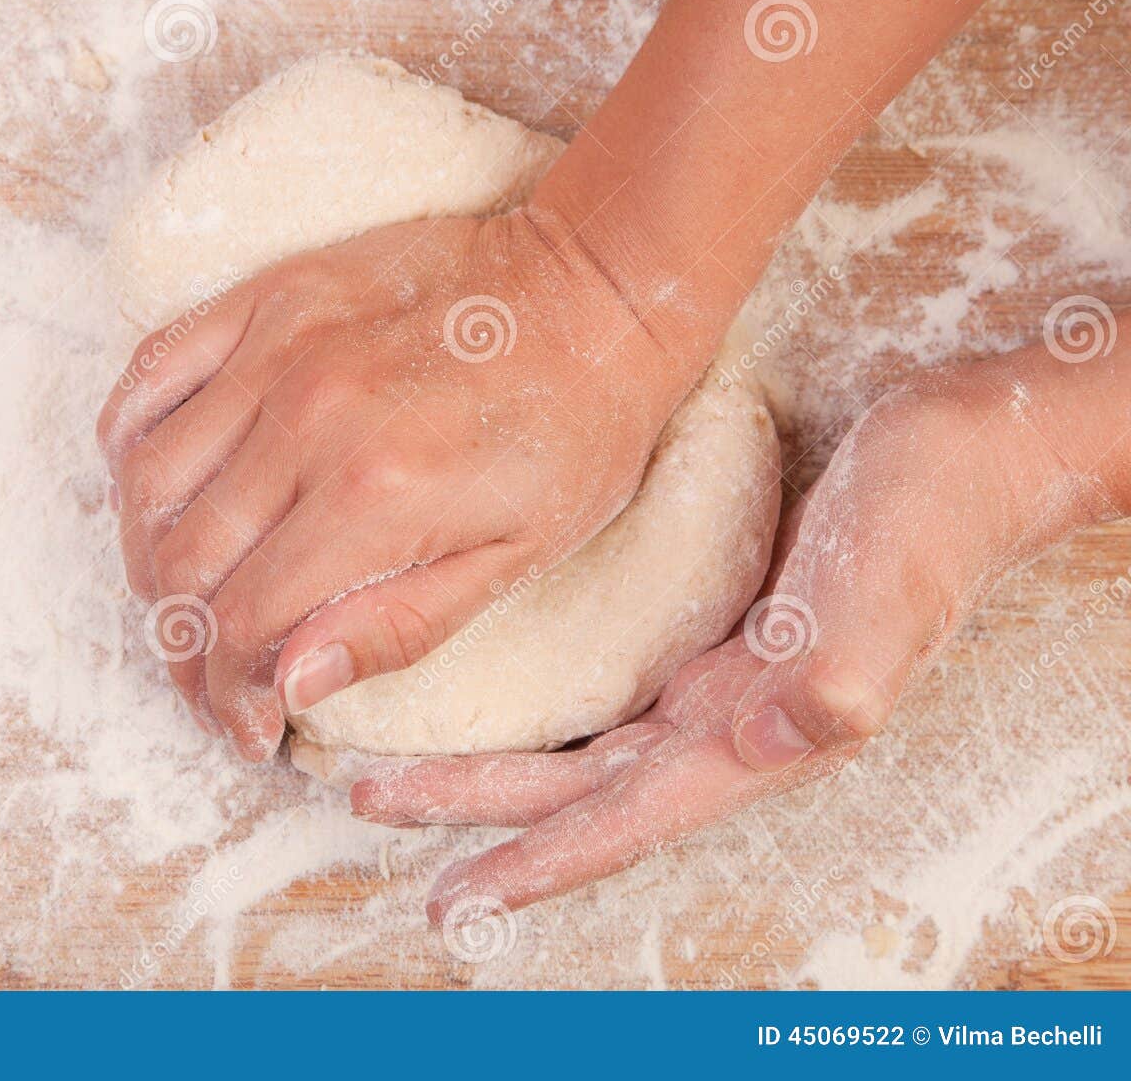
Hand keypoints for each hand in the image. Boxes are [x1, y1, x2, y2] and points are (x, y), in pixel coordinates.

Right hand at [98, 207, 697, 758]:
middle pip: (182, 562)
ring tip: (179, 597)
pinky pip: (153, 369)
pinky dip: (126, 437)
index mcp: (375, 497)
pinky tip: (147, 487)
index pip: (243, 621)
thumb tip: (291, 685)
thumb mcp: (517, 558)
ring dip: (144, 557)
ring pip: (149, 478)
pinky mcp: (268, 297)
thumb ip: (398, 626)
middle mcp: (307, 421)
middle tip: (206, 681)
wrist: (595, 292)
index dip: (225, 692)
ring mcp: (278, 349)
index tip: (243, 726)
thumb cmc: (572, 433)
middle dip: (180, 647)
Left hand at [346, 330, 1130, 920]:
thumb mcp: (893, 579)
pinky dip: (536, 705)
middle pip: (576, 789)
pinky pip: (603, 685)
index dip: (539, 863)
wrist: (973, 443)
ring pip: (580, 746)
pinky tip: (495, 692)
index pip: (627, 817)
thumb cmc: (939, 508)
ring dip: (489, 765)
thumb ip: (844, 665)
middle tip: (369, 805)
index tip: (454, 899)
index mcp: (760, 732)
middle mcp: (726, 720)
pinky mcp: (708, 625)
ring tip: (398, 767)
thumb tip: (779, 730)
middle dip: (473, 806)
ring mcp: (715, 678)